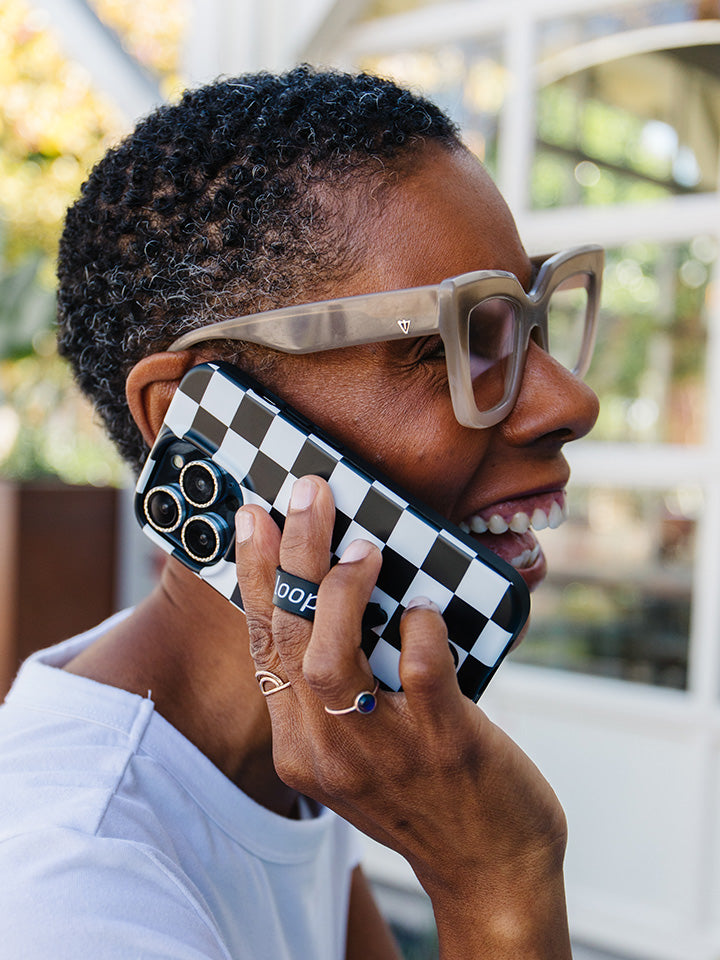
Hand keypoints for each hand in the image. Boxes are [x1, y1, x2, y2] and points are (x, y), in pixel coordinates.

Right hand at [235, 475, 570, 957]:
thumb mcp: (356, 753)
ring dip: (343, 594)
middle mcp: (327, 751)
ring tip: (363, 547)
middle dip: (292, 558)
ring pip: (332, 662)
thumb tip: (338, 591)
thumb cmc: (423, 794)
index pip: (263, 648)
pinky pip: (421, 671)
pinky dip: (419, 628)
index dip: (254, 577)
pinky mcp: (443, 744)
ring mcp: (383, 751)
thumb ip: (337, 690)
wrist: (488, 870)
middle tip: (307, 493)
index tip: (254, 516)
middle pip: (290, 640)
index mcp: (299, 746)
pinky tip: (424, 608)